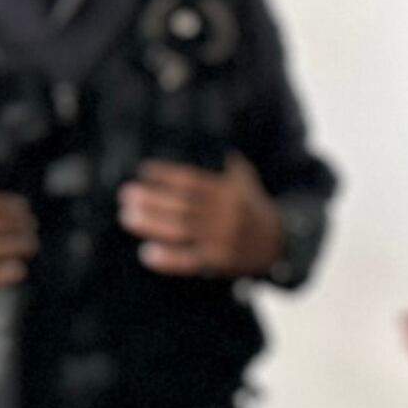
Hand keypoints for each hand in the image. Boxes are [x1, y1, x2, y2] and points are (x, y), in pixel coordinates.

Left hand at [117, 154, 284, 278]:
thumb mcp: (247, 183)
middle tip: (127, 194)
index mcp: (230, 192)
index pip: (192, 181)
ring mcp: (223, 240)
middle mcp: (227, 215)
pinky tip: (147, 254)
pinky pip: (191, 261)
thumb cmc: (254, 209)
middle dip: (152, 199)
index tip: (144, 171)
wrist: (281, 245)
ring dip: (152, 224)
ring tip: (128, 216)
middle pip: (183, 205)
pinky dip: (169, 259)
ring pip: (182, 231)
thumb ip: (229, 167)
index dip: (167, 175)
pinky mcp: (220, 262)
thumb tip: (217, 144)